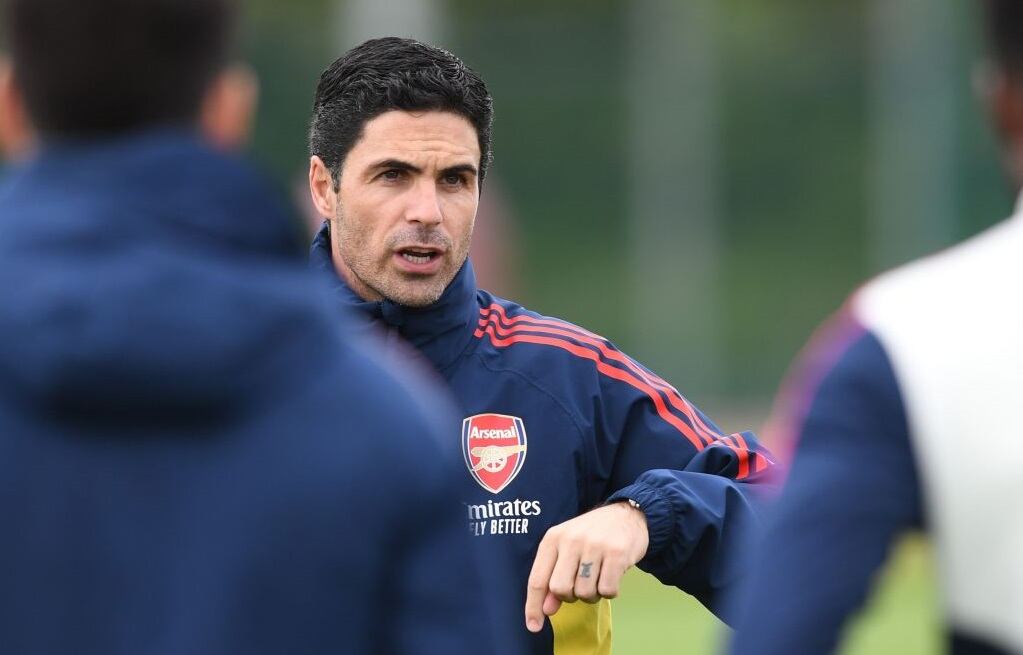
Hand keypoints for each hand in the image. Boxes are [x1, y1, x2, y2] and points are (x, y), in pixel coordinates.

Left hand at [524, 501, 647, 632]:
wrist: (627, 514)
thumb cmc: (592, 536)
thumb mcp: (566, 549)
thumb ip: (553, 577)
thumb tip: (546, 610)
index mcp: (553, 538)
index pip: (538, 579)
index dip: (534, 606)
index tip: (533, 626)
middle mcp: (572, 539)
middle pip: (560, 589)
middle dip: (570, 596)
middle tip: (580, 584)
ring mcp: (595, 545)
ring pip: (585, 593)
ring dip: (592, 594)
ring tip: (598, 576)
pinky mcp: (618, 553)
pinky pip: (608, 591)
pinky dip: (610, 591)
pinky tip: (612, 575)